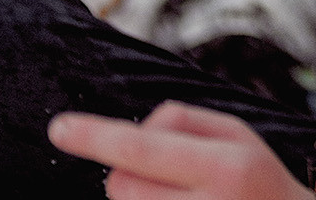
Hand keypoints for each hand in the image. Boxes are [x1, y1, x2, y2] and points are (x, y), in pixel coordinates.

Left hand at [49, 102, 315, 199]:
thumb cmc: (257, 180)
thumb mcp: (239, 136)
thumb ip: (183, 122)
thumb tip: (130, 134)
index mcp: (227, 167)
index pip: (146, 149)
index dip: (98, 137)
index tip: (59, 128)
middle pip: (121, 183)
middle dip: (127, 171)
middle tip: (164, 174)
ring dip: (135, 197)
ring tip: (178, 198)